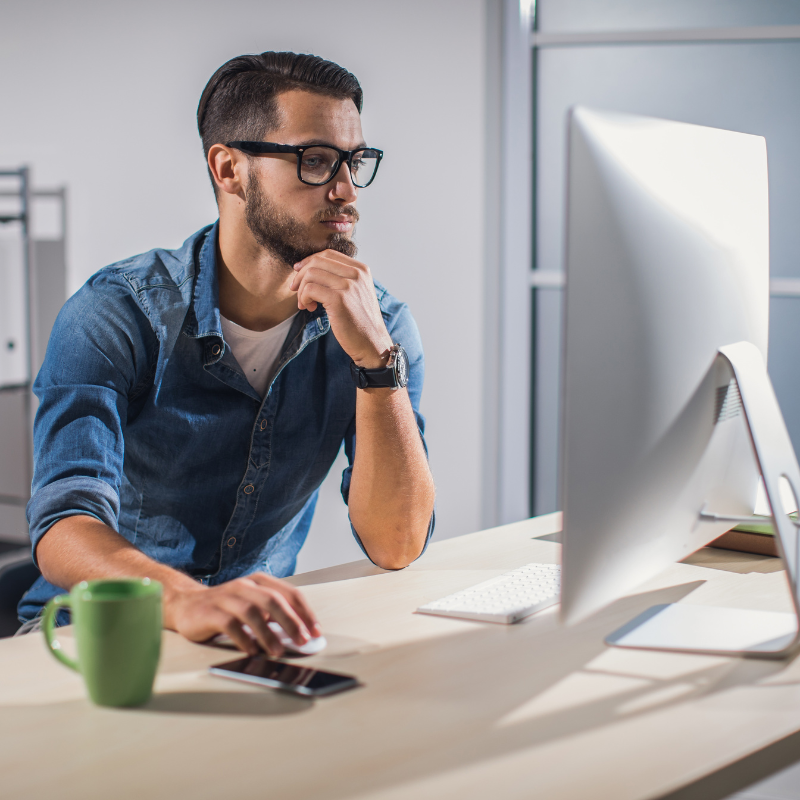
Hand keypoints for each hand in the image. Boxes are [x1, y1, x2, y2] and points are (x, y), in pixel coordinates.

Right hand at [165, 573, 320, 656]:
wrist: (186, 605)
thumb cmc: (226, 608)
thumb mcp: (253, 606)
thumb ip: (273, 616)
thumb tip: (300, 634)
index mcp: (259, 582)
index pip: (289, 593)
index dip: (305, 612)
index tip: (315, 631)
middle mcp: (245, 586)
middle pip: (273, 601)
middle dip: (291, 622)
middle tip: (302, 640)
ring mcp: (227, 598)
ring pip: (253, 612)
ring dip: (268, 634)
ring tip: (278, 651)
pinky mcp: (211, 612)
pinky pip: (231, 625)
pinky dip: (244, 638)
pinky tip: (252, 651)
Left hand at [290, 250, 392, 367]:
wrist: (372, 343)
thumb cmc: (360, 321)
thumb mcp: (356, 292)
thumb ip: (341, 278)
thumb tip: (309, 268)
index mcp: (361, 269)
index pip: (328, 254)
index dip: (309, 261)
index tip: (298, 273)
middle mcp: (356, 274)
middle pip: (317, 262)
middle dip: (300, 275)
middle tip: (295, 290)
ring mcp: (348, 286)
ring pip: (311, 274)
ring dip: (301, 290)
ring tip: (304, 304)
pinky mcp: (339, 300)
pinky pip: (310, 289)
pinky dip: (304, 298)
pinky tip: (310, 308)